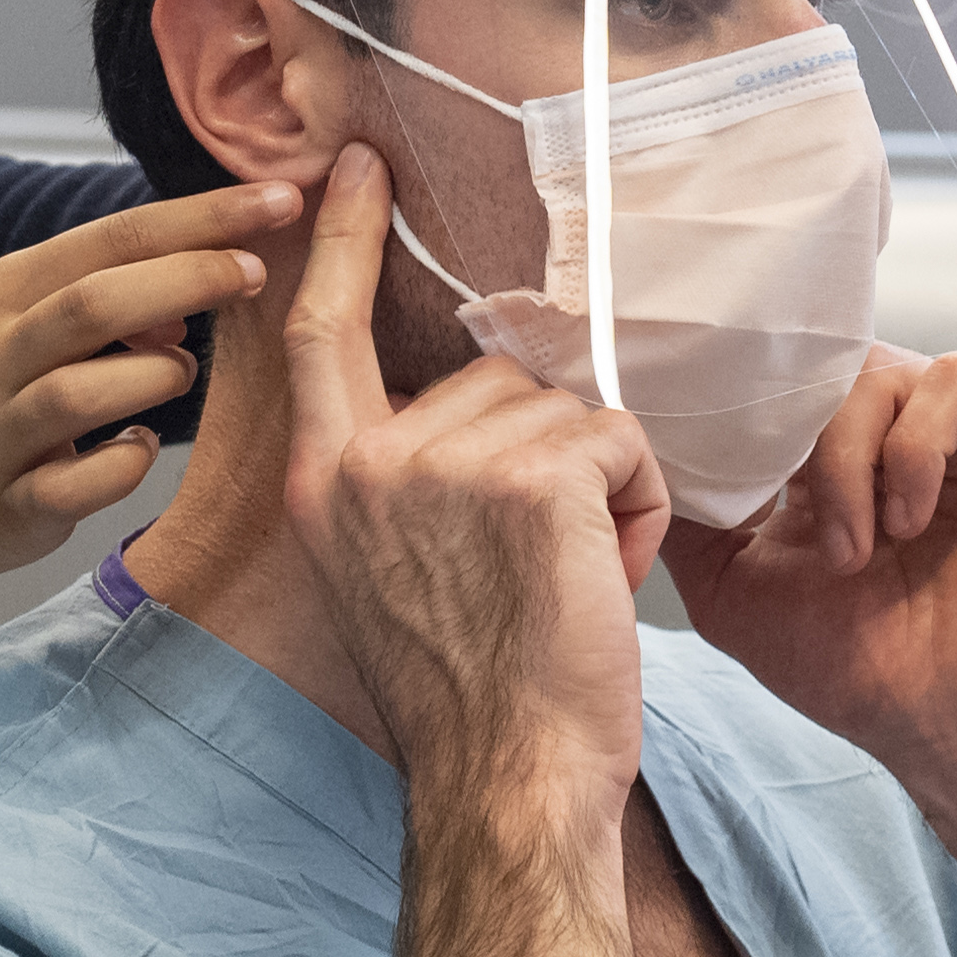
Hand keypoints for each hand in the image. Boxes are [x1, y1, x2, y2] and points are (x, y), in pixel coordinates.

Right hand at [0, 182, 302, 661]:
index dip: (197, 219)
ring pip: (88, 392)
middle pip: (100, 302)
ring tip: (183, 370)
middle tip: (257, 271)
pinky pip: (81, 486)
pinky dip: (126, 463)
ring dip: (159, 375)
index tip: (272, 203)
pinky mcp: (2, 509)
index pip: (107, 239)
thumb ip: (79, 303)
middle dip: (193, 277)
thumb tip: (184, 300)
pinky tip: (134, 449)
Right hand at [277, 146, 665, 801]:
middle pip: (496, 377)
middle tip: (540, 565)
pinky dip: (636, 507)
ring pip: (569, 408)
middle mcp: (370, 462)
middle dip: (550, 454)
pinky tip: (601, 578)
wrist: (506, 786)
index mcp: (324, 483)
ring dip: (599, 487)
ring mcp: (446, 465)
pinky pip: (620, 437)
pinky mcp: (530, 480)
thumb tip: (476, 400)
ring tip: (568, 580)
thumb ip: (405, 481)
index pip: (319, 333)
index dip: (338, 242)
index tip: (353, 170)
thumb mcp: (388, 576)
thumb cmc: (469, 701)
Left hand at [658, 347, 956, 800]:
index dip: (731, 401)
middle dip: (783, 435)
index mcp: (835, 457)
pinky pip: (955, 381)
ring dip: (845, 462)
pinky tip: (908, 520)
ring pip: (877, 371)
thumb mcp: (734, 589)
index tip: (693, 436)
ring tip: (855, 551)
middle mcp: (899, 430)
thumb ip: (689, 519)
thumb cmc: (864, 672)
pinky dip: (914, 449)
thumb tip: (636, 453)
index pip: (776, 384)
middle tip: (778, 514)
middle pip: (819, 369)